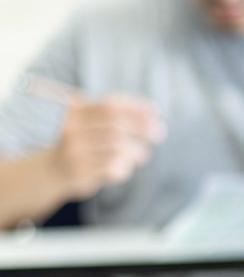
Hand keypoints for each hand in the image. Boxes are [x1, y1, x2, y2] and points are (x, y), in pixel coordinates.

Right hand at [51, 94, 165, 198]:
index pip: (109, 105)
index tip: (157, 113)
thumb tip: (154, 111)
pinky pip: (112, 168)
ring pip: (116, 148)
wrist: (52, 169)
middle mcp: (71, 129)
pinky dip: (125, 168)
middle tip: (159, 133)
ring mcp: (73, 151)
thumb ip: (116, 112)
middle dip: (142, 128)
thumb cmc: (82, 141)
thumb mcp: (90, 120)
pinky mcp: (79, 172)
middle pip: (115, 126)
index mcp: (75, 111)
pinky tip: (125, 167)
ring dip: (137, 151)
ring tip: (143, 155)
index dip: (136, 108)